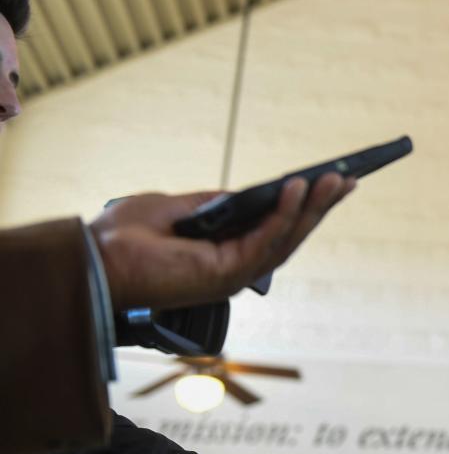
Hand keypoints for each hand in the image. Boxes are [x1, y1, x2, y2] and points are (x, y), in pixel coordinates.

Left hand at [90, 173, 355, 308]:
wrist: (96, 258)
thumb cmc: (126, 236)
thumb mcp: (178, 206)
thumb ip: (215, 203)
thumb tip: (251, 193)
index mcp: (225, 253)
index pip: (276, 230)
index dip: (303, 207)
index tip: (328, 182)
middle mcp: (236, 267)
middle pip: (290, 235)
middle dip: (320, 207)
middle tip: (348, 180)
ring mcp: (234, 274)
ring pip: (287, 239)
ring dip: (313, 208)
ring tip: (334, 180)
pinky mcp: (228, 274)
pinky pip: (266, 239)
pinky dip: (284, 213)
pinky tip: (296, 188)